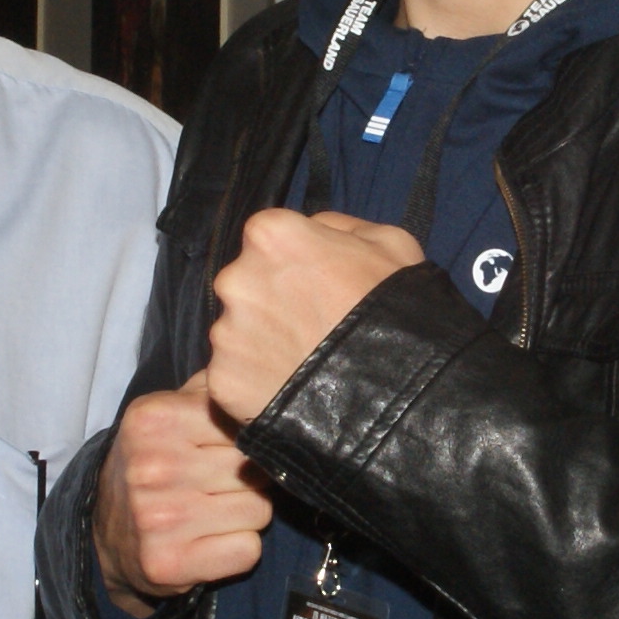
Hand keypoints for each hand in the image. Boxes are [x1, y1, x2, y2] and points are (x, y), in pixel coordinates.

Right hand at [94, 370, 277, 609]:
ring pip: (259, 510)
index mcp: (155, 419)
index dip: (247, 439)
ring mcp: (160, 518)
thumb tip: (261, 362)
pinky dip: (237, 549)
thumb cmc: (151, 464)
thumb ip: (212, 386)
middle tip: (218, 486)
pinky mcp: (169, 563)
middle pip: (257, 470)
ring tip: (213, 511)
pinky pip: (247, 550)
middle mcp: (154, 467)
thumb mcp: (167, 412)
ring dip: (246, 515)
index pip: (246, 423)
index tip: (225, 450)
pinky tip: (211, 542)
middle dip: (248, 479)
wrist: (104, 534)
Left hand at [205, 210, 427, 423]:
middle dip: (273, 300)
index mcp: (270, 236)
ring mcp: (225, 333)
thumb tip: (313, 232)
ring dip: (264, 342)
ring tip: (304, 362)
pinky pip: (237, 374)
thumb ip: (337, 227)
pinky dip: (257, 381)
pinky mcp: (223, 380)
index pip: (268, 239)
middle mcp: (235, 278)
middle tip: (311, 326)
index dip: (294, 260)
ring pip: (239, 331)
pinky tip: (291, 388)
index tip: (317, 283)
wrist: (394, 391)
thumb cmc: (395, 306)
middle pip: (247, 284)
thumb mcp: (387, 242)